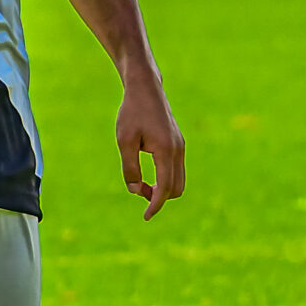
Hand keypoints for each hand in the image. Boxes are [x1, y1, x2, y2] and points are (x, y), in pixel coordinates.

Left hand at [116, 80, 185, 219]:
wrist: (145, 88)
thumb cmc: (132, 113)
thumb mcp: (125, 141)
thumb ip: (130, 169)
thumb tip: (136, 191)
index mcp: (166, 151)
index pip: (165, 188)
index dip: (155, 205)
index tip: (145, 217)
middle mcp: (178, 151)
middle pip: (175, 189)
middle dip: (158, 197)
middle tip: (138, 190)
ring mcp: (180, 147)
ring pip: (178, 181)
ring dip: (162, 189)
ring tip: (142, 183)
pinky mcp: (178, 144)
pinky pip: (176, 170)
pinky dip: (165, 179)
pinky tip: (149, 173)